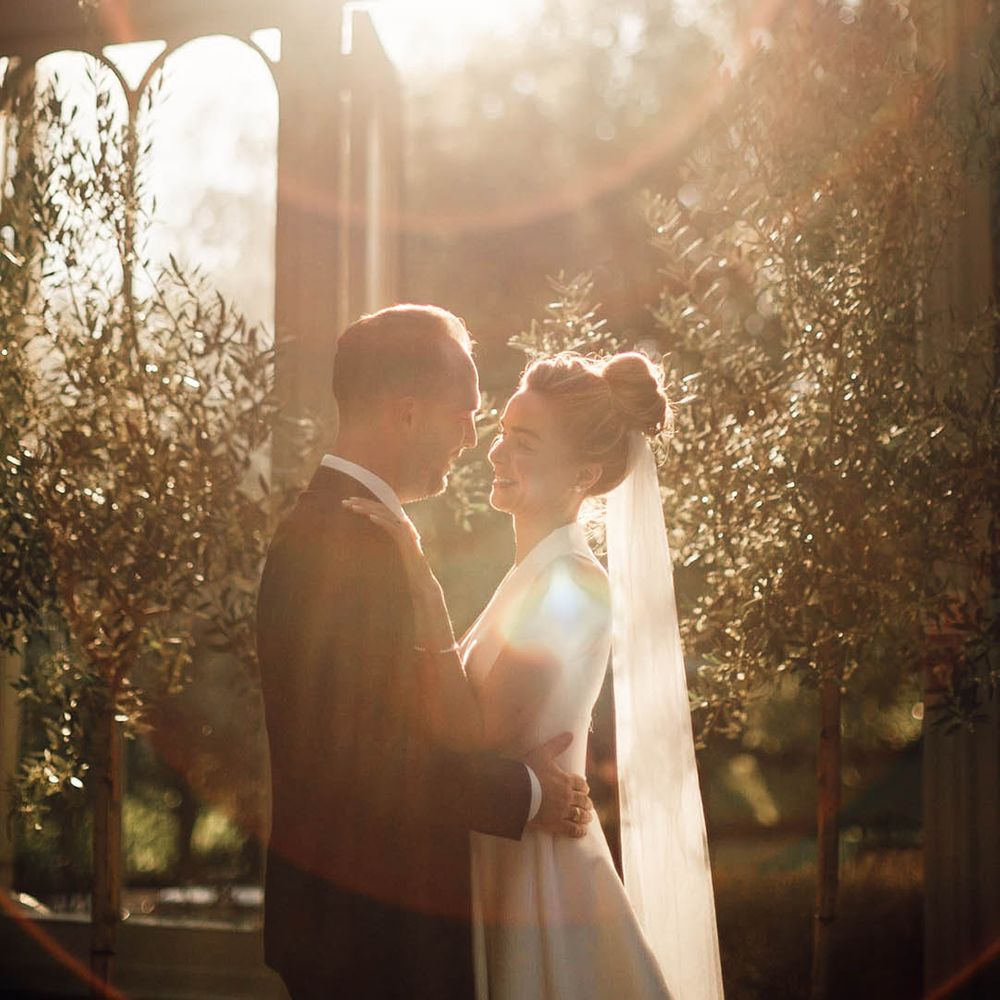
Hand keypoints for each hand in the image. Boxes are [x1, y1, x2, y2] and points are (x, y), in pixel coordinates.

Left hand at [342, 497, 454, 648]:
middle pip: (382, 508)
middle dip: (363, 503)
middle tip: (346, 501)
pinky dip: (382, 520)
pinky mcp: (407, 540)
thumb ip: (383, 542)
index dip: (365, 504)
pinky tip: (370, 517)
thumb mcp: (390, 552)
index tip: (349, 502)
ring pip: (386, 514)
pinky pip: (393, 526)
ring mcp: (406, 531)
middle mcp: (404, 525)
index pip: (380, 509)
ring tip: (353, 507)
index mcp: (399, 525)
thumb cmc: (405, 569)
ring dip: (369, 509)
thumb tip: (367, 539)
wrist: (421, 581)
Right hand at [522, 732, 593, 838]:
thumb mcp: (542, 754)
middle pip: (583, 800)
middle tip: (587, 804)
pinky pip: (571, 830)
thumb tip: (570, 734)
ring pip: (580, 815)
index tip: (584, 789)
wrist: (516, 792)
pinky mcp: (555, 824)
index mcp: (565, 780)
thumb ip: (557, 744)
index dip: (583, 786)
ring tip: (588, 817)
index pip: (581, 784)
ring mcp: (562, 811)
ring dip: (586, 816)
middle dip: (586, 802)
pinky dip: (579, 831)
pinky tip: (582, 831)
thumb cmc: (528, 771)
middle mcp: (567, 796)